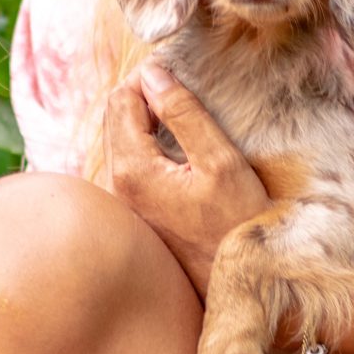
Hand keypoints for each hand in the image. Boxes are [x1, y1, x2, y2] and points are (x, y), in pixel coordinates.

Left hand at [100, 60, 267, 297]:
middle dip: (144, 95)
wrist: (238, 283)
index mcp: (132, 171)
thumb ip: (184, 114)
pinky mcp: (136, 211)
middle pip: (116, 118)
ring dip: (146, 118)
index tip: (178, 70)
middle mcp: (117, 187)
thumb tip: (154, 74)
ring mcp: (124, 202)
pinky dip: (148, 142)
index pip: (121, 100)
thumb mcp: (220, 162)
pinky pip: (131, 162)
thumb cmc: (236, 226)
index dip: (147, 78)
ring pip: (122, 139)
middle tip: (182, 85)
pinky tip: (177, 143)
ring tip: (182, 109)